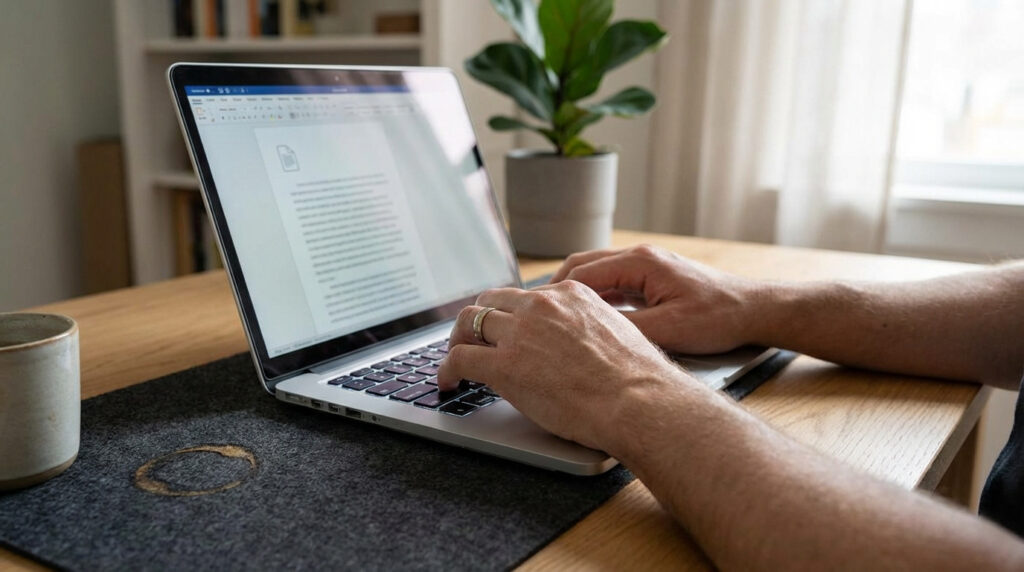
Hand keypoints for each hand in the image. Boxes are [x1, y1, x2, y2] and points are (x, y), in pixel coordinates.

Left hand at [437, 280, 698, 454]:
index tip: (507, 327)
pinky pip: (460, 358)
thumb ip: (587, 329)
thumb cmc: (637, 380)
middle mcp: (542, 305)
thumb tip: (574, 347)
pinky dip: (447, 368)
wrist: (638, 400)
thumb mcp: (616, 332)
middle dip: (480, 320)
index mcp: (571, 293)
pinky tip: (448, 381)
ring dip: (459, 339)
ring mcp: (520, 332)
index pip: (526, 296)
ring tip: (455, 357)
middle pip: (492, 301)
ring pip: (471, 322)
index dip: (511, 313)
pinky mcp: (504, 364)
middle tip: (474, 339)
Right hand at [550, 244, 762, 353]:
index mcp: (640, 262)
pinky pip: (614, 284)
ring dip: (576, 294)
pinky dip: (597, 298)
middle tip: (536, 314)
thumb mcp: (668, 330)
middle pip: (583, 266)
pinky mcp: (654, 279)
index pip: (581, 271)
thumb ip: (625, 329)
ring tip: (556, 319)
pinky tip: (589, 320)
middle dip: (557, 290)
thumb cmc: (719, 317)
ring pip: (598, 274)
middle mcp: (640, 257)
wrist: (755, 311)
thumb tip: (588, 335)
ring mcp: (648, 266)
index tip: (533, 312)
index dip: (554, 293)